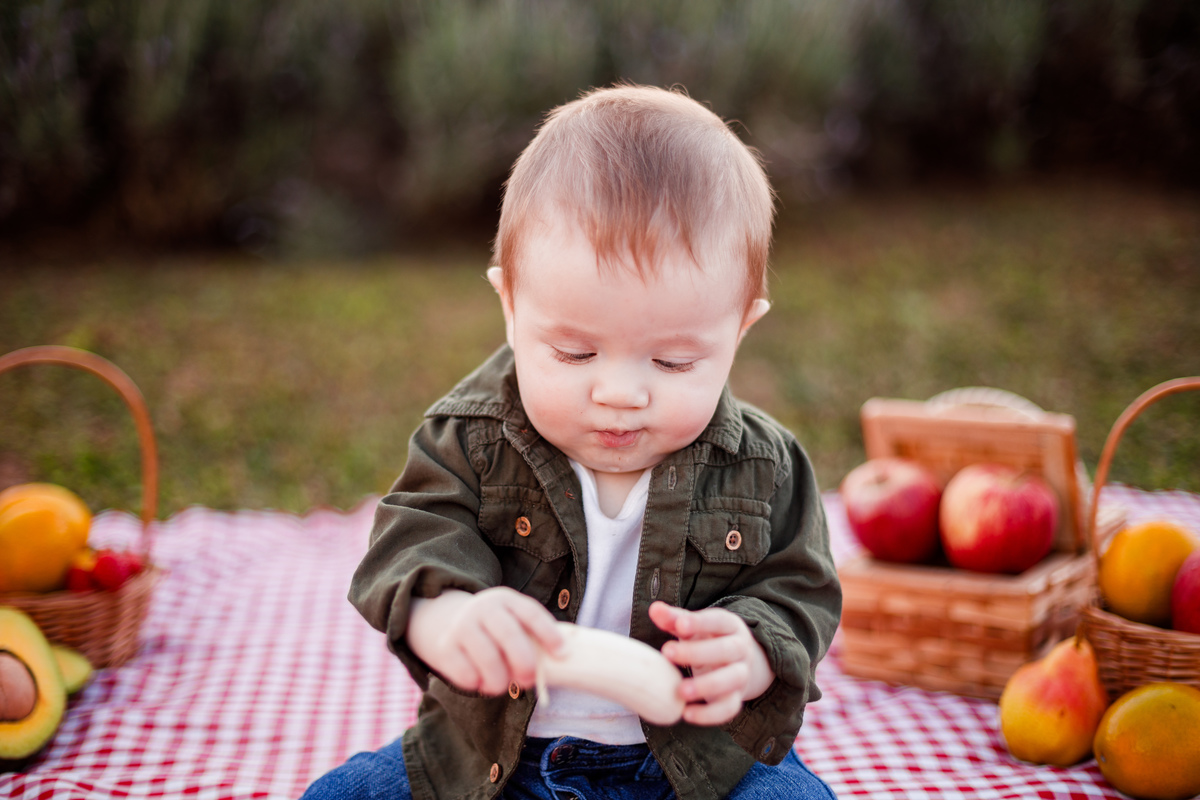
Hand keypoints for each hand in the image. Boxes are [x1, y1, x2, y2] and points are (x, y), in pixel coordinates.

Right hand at [407, 587, 563, 695]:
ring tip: (503, 686)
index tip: (563, 654)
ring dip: (501, 680)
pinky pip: (466, 674)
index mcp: (506, 600)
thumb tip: (565, 659)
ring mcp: (462, 626)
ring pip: (488, 658)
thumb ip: (533, 636)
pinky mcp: (445, 648)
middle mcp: (483, 608)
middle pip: (509, 634)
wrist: (444, 622)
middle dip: (525, 661)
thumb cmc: (493, 629)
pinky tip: (481, 682)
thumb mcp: (511, 620)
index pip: (530, 613)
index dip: (549, 633)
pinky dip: (478, 684)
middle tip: (530, 680)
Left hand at [649, 601, 774, 725]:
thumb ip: (674, 618)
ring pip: (732, 680)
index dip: (700, 622)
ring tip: (680, 691)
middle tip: (667, 652)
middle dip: (698, 652)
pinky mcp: (736, 698)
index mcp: (730, 626)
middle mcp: (740, 649)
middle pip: (727, 650)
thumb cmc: (707, 639)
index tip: (679, 626)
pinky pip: (729, 708)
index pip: (718, 621)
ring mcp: (741, 674)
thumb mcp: (693, 626)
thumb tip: (655, 609)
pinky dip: (710, 714)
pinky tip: (686, 714)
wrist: (737, 662)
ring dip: (707, 686)